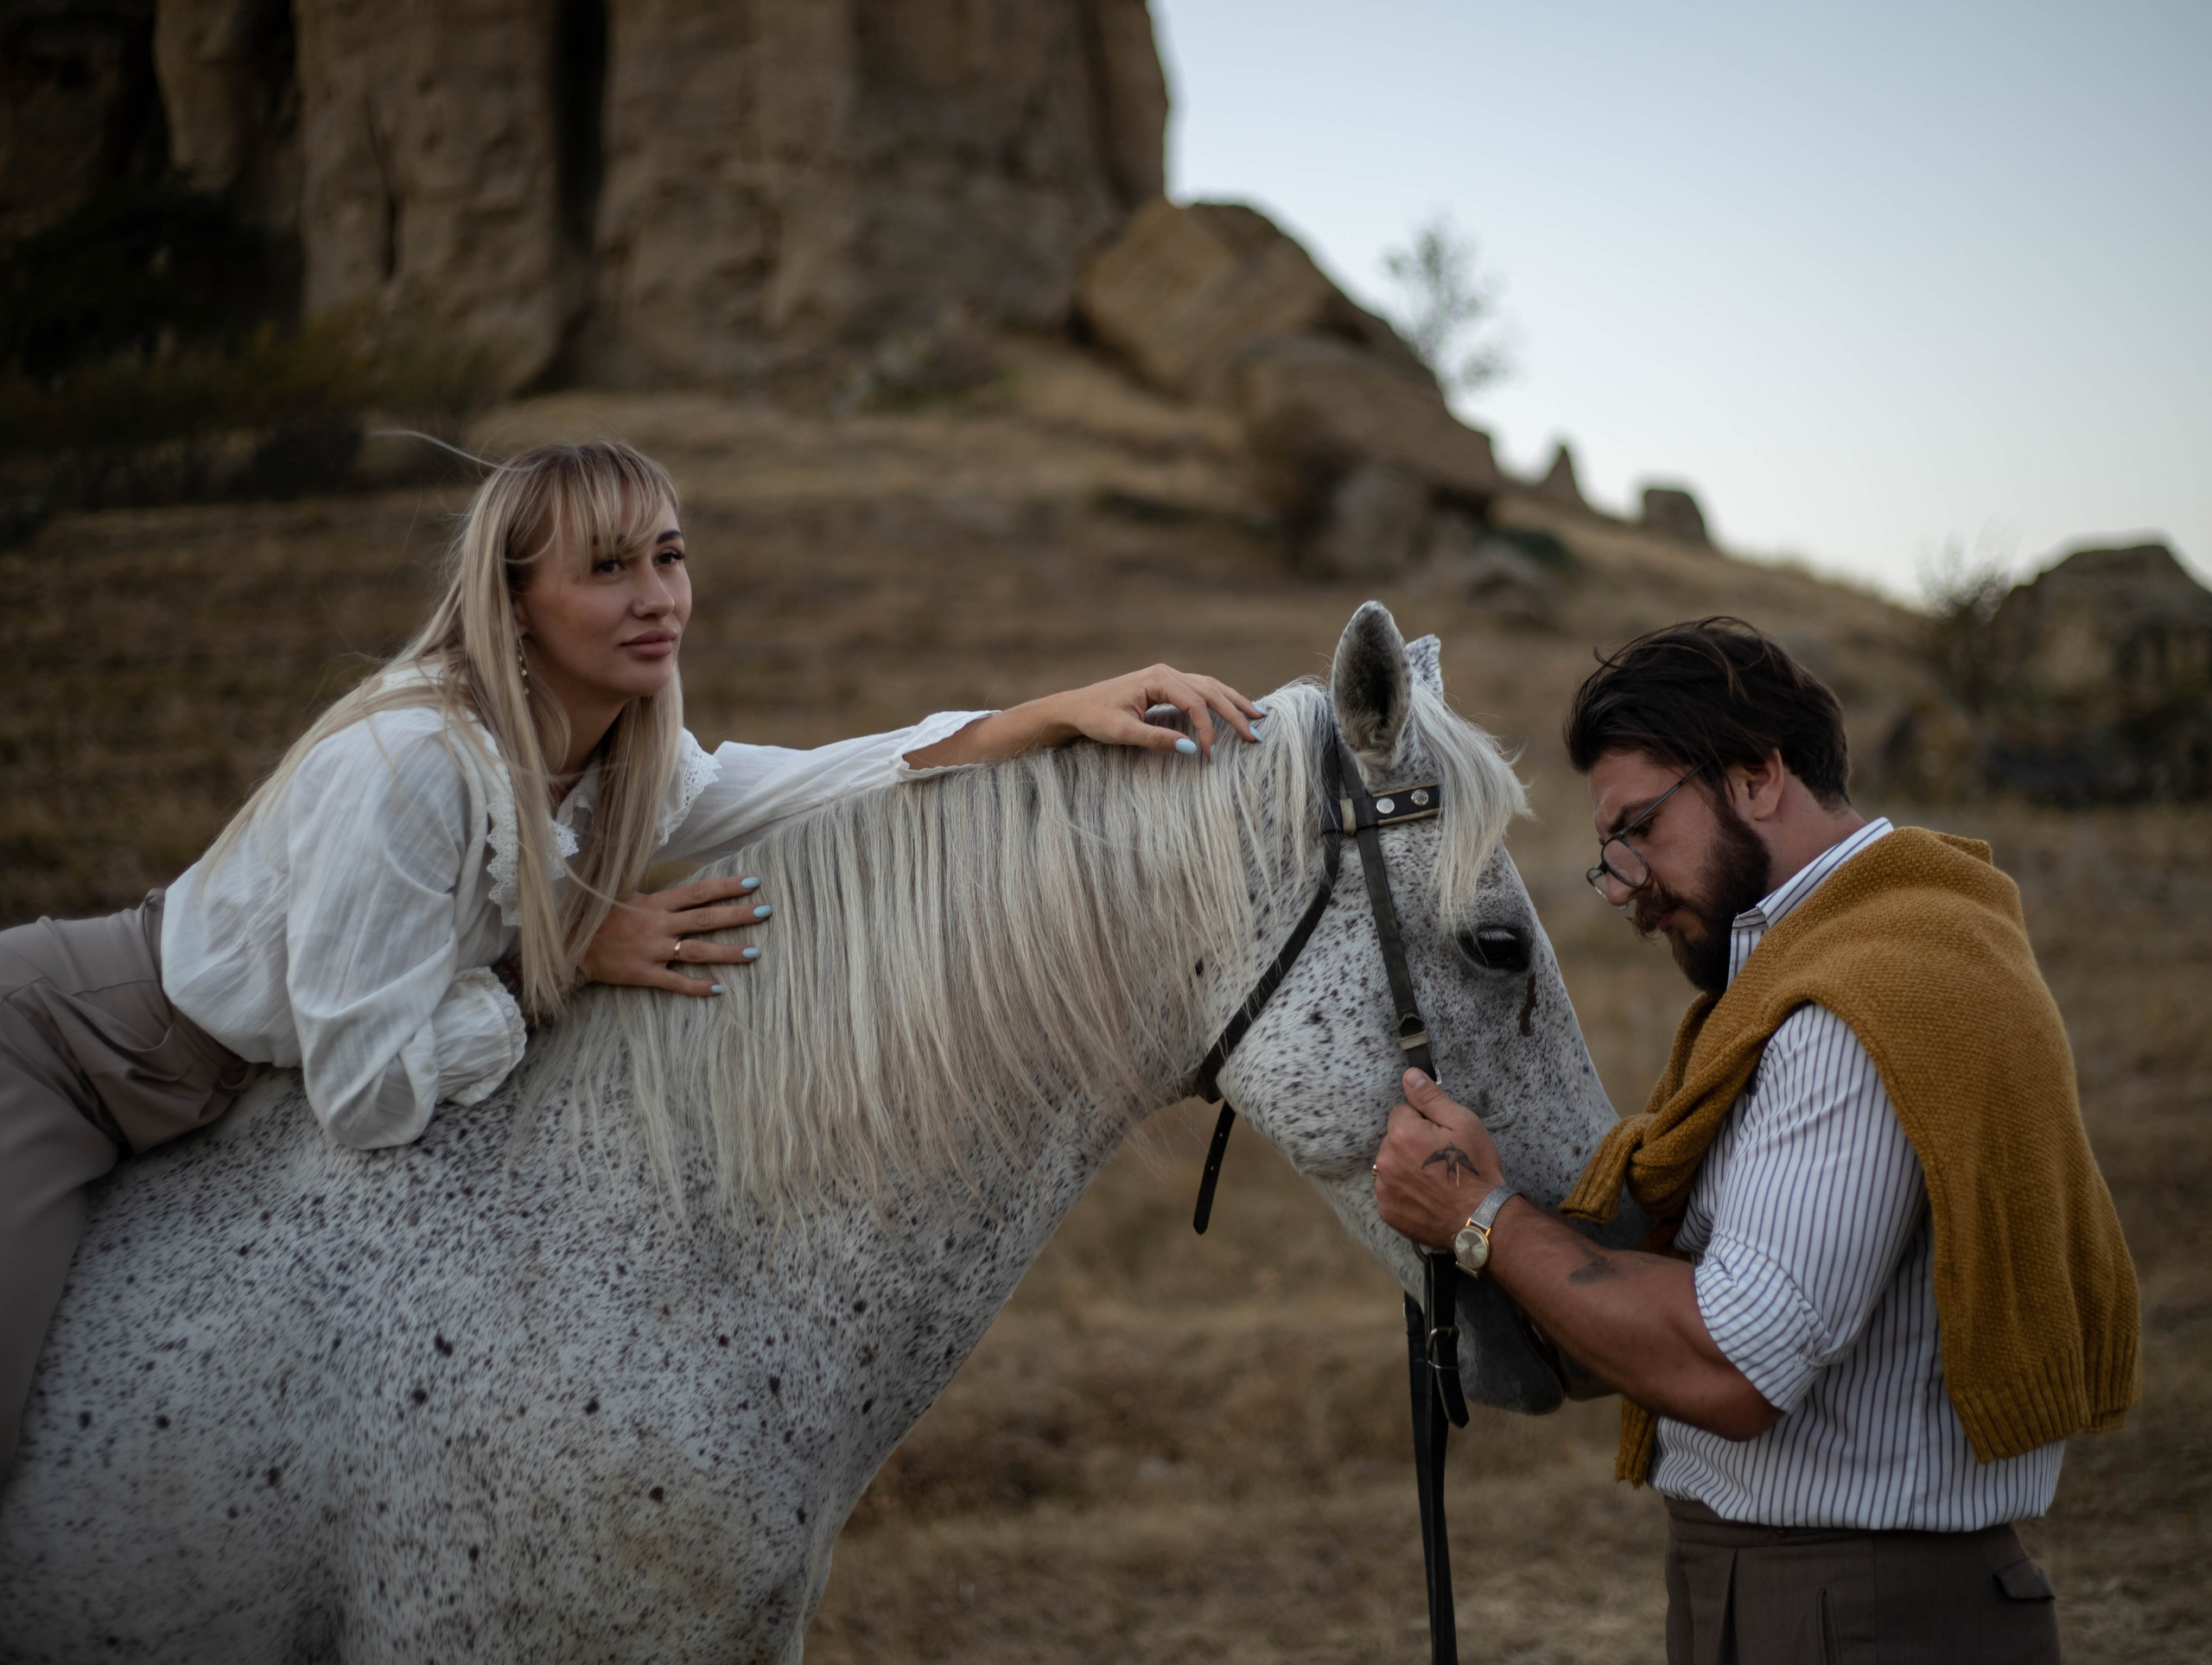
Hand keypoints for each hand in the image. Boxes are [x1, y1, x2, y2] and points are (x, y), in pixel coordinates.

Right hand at [577, 873, 770, 996]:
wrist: (572, 947)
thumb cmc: (601, 918)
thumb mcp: (625, 895)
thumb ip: (655, 892)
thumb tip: (681, 885)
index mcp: (655, 903)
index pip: (697, 891)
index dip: (726, 886)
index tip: (753, 882)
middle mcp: (657, 925)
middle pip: (704, 918)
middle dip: (737, 915)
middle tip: (765, 912)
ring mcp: (652, 950)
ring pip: (696, 950)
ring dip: (727, 952)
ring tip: (754, 953)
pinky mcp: (644, 973)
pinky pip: (674, 982)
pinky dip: (696, 986)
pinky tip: (719, 989)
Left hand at [903, 665, 1265, 766]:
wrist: (1074, 708)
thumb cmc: (1094, 719)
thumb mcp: (1122, 733)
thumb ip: (1156, 739)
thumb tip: (1191, 749)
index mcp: (1157, 678)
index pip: (1195, 702)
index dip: (1207, 729)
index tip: (1210, 755)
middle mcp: (1166, 673)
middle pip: (1211, 690)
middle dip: (1236, 712)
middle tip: (1257, 736)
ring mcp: (1167, 677)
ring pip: (1210, 687)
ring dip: (1235, 702)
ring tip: (1259, 718)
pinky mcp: (1166, 686)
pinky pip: (1201, 690)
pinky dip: (1221, 700)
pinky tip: (1235, 710)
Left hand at [1374, 1069, 1507, 1247]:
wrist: (1482, 1218)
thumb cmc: (1475, 1168)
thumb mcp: (1462, 1123)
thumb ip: (1430, 1097)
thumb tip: (1408, 1075)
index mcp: (1401, 1133)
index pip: (1402, 1112)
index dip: (1423, 1121)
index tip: (1441, 1136)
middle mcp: (1385, 1159)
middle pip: (1393, 1139)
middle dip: (1411, 1143)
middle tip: (1439, 1158)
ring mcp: (1384, 1188)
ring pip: (1390, 1164)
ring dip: (1404, 1167)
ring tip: (1433, 1179)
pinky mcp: (1387, 1211)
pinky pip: (1389, 1191)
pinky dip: (1403, 1191)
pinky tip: (1425, 1196)